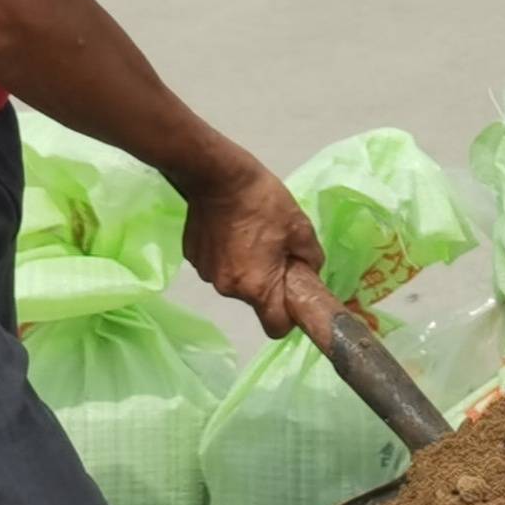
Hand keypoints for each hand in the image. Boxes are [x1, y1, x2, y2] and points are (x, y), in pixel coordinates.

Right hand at [180, 156, 324, 336]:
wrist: (217, 176)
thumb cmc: (263, 203)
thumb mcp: (300, 228)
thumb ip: (311, 259)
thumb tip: (310, 272)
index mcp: (257, 287)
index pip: (276, 328)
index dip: (287, 318)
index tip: (292, 298)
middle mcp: (228, 288)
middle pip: (254, 300)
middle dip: (267, 284)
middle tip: (275, 253)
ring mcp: (207, 273)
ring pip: (235, 281)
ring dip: (245, 268)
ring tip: (251, 236)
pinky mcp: (193, 257)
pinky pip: (217, 265)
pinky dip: (226, 255)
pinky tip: (230, 231)